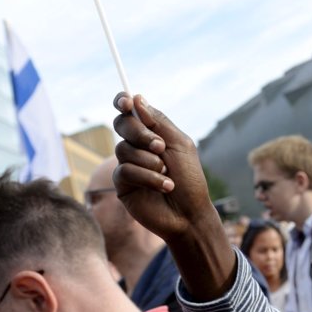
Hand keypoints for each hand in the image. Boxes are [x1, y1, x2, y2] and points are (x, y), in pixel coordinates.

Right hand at [111, 93, 217, 240]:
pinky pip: (125, 171)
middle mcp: (137, 146)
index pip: (130, 111)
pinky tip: (164, 186)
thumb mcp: (179, 145)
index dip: (123, 102)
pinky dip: (147, 177)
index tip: (126, 102)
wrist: (190, 213)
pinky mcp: (122, 185)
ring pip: (123, 149)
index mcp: (152, 133)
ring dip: (149, 161)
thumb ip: (158, 122)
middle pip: (122, 124)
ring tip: (167, 174)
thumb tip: (137, 98)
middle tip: (160, 146)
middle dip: (140, 133)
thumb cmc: (189, 179)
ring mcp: (128, 164)